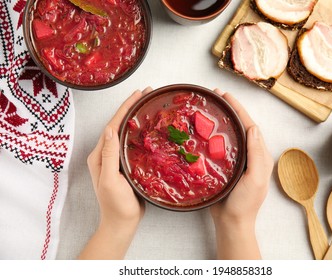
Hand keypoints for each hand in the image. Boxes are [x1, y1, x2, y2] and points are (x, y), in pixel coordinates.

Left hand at [79, 87, 151, 258]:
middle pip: (118, 125)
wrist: (121, 223)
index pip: (112, 126)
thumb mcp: (110, 181)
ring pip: (125, 132)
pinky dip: (139, 132)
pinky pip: (131, 143)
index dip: (124, 109)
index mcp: (100, 156)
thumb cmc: (116, 205)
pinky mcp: (125, 164)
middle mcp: (106, 154)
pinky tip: (149, 128)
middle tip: (146, 93)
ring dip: (134, 117)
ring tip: (147, 104)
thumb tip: (110, 130)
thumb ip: (109, 156)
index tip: (137, 94)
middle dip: (130, 108)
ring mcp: (115, 159)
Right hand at [210, 89, 273, 258]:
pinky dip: (212, 136)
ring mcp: (236, 160)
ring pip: (228, 135)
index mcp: (259, 155)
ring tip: (208, 108)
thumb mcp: (255, 178)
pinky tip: (202, 131)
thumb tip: (253, 128)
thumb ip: (256, 154)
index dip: (238, 109)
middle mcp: (248, 154)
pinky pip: (218, 147)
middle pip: (239, 126)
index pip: (249, 126)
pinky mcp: (224, 167)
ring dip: (220, 120)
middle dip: (228, 110)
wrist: (232, 222)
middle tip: (214, 97)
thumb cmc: (245, 203)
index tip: (225, 95)